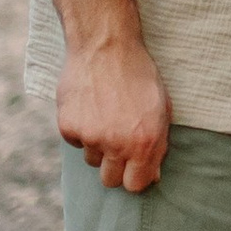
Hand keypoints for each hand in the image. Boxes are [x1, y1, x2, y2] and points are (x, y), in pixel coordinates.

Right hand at [56, 31, 173, 193]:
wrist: (105, 45)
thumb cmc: (139, 74)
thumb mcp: (161, 107)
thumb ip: (157, 144)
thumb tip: (152, 175)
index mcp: (144, 142)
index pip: (135, 185)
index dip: (135, 177)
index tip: (135, 168)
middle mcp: (116, 145)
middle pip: (110, 180)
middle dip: (115, 167)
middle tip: (119, 144)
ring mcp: (90, 137)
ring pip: (92, 160)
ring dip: (98, 146)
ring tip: (105, 116)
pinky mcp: (68, 127)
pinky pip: (76, 142)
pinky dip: (81, 130)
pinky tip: (89, 107)